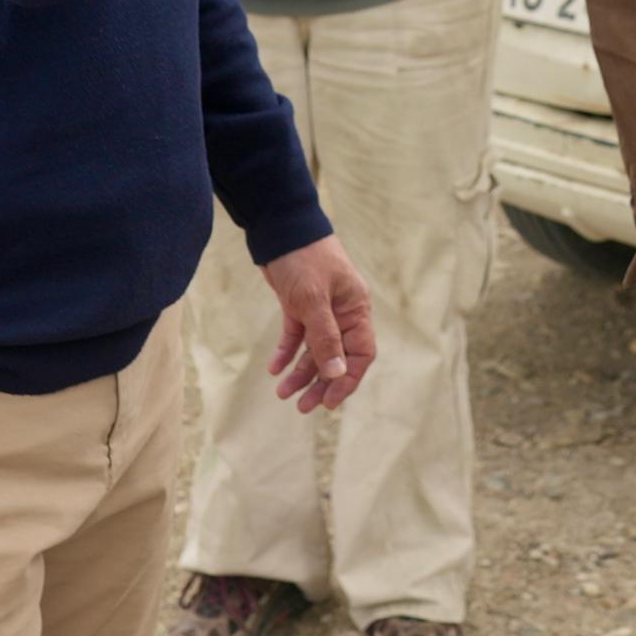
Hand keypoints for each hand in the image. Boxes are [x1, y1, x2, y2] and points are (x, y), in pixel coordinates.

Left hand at [259, 236, 375, 413]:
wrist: (279, 228)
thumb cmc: (304, 259)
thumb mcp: (313, 300)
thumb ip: (325, 337)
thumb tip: (335, 373)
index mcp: (355, 309)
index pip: (360, 353)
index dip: (347, 380)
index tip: (329, 402)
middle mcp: (341, 312)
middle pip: (336, 356)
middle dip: (321, 383)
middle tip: (304, 407)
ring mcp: (319, 309)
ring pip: (314, 349)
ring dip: (300, 372)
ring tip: (283, 393)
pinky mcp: (298, 305)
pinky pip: (295, 336)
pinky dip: (286, 352)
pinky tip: (274, 368)